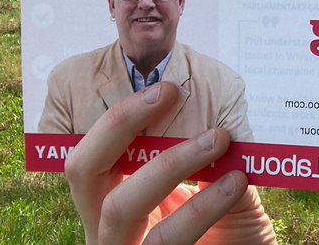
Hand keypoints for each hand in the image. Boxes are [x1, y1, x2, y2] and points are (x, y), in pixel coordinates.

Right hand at [64, 81, 277, 243]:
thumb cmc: (235, 235)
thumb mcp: (223, 191)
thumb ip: (214, 160)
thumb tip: (218, 107)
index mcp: (117, 200)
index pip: (95, 153)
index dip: (119, 118)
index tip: (165, 88)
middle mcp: (109, 229)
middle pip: (82, 172)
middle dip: (121, 125)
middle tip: (171, 94)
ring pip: (120, 207)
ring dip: (171, 164)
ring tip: (218, 140)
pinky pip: (164, 239)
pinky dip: (202, 207)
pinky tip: (235, 184)